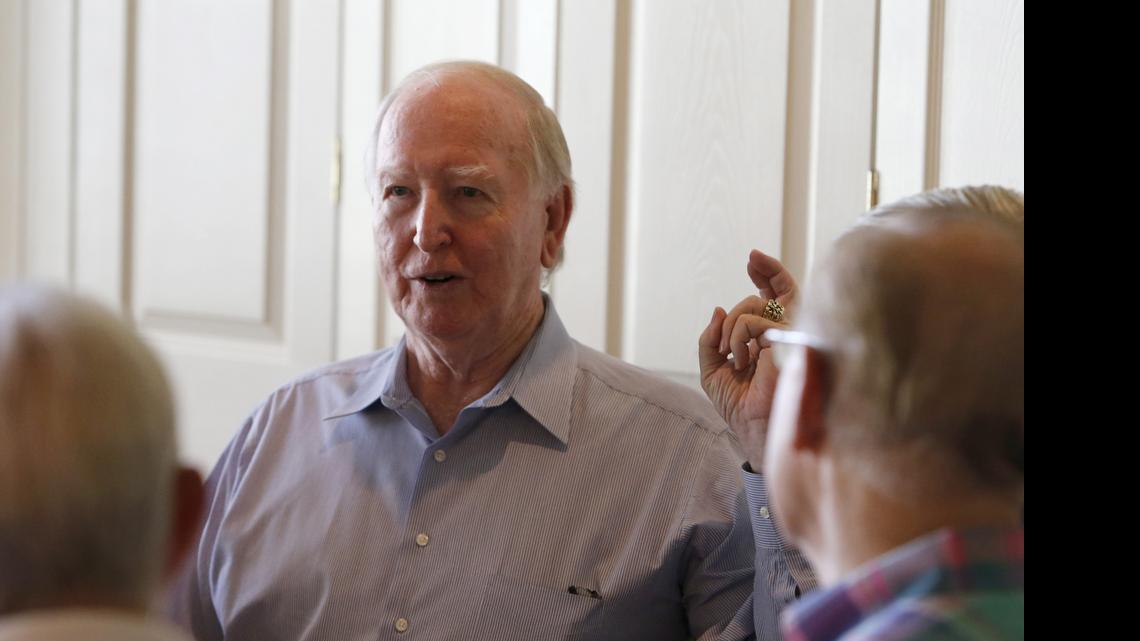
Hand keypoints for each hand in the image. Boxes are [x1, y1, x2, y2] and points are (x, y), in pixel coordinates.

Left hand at [698, 249, 797, 468]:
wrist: (752, 427)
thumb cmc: (739, 404)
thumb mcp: (713, 369)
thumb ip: (711, 339)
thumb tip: (718, 309)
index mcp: (771, 337)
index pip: (775, 295)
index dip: (766, 272)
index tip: (752, 258)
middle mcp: (786, 332)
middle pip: (774, 290)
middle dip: (756, 285)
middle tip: (738, 301)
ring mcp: (791, 335)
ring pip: (756, 304)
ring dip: (732, 328)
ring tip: (732, 356)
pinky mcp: (791, 340)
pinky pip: (754, 321)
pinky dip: (737, 336)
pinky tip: (742, 360)